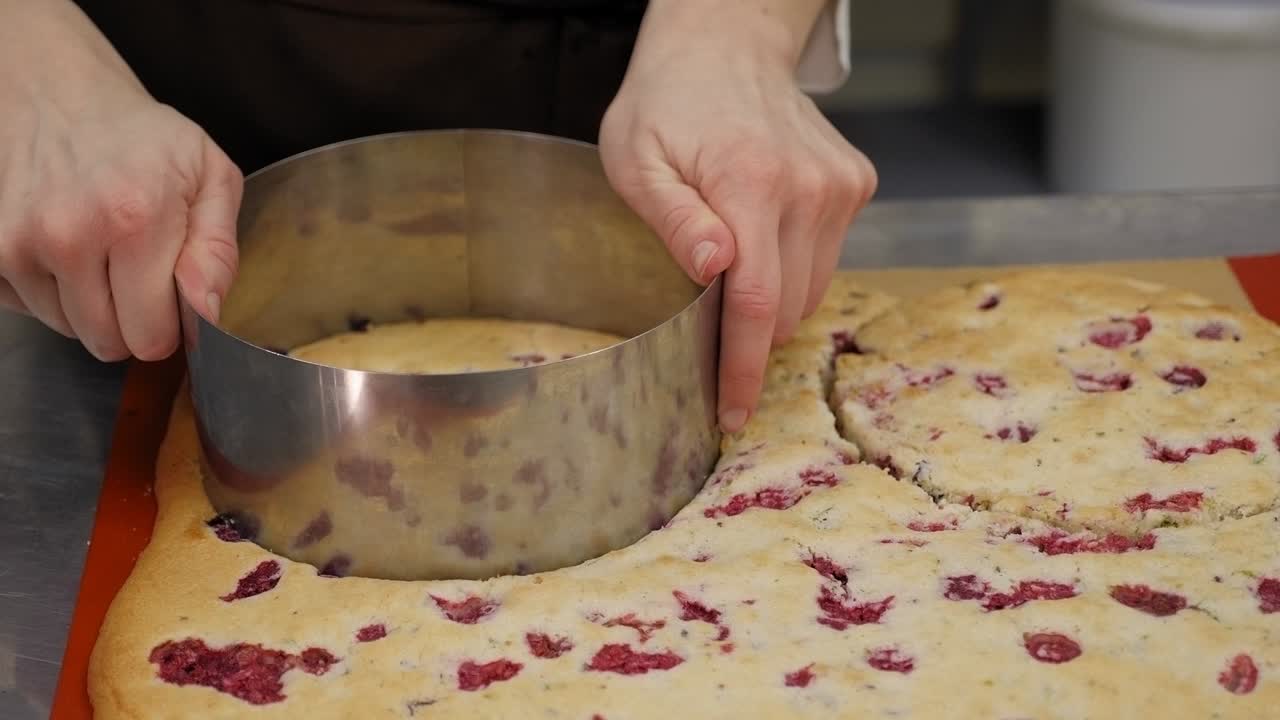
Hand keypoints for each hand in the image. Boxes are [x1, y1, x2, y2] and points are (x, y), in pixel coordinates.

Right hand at [0, 5, 240, 360]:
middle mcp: (68, 234)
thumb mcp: (210, 178)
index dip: (170, 323)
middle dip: (131, 318)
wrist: (57, 94)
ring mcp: (17, 242)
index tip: (172, 295)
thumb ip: (218, 251)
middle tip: (138, 270)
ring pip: (67, 328)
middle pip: (108, 341)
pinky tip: (64, 249)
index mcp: (135, 218)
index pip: (152, 335)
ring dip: (90, 304)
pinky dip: (50, 290)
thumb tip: (205, 312)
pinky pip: (28, 308)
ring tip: (101, 249)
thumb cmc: (143, 139)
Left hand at [600, 0, 876, 432]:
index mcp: (748, 182)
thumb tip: (712, 270)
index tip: (732, 412)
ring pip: (814, 289)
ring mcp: (838, 186)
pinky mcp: (855, 183)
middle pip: (789, 307)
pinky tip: (763, 233)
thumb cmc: (666, 106)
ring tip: (733, 269)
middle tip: (708, 333)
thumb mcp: (636, 159)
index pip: (756, 302)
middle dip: (750, 338)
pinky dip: (794, 266)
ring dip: (774, 303)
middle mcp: (807, 187)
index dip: (744, 368)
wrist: (726, 47)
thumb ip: (673, 218)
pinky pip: (827, 257)